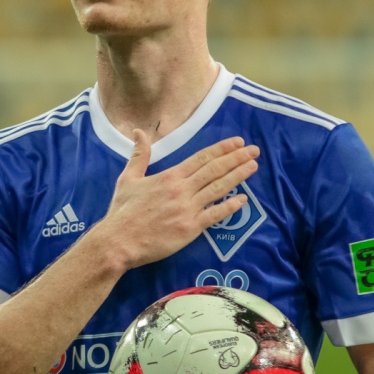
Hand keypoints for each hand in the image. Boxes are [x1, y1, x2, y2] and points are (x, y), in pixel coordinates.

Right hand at [98, 130, 258, 269]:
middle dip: (236, 158)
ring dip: (238, 176)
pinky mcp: (190, 228)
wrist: (119, 241)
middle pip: (215, 170)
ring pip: (218, 189)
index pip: (201, 158)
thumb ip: (139, 155)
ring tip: (253, 167)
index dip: (222, 149)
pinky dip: (230, 207)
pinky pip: (215, 215)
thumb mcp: (128, 178)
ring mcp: (188, 209)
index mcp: (169, 176)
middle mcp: (182, 189)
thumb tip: (138, 132)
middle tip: (255, 151)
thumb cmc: (123, 211)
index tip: (238, 142)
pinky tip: (244, 200)